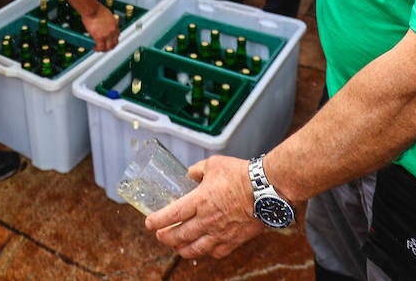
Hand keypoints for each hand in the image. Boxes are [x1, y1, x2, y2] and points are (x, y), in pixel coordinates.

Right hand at [80, 6, 119, 51]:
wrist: (91, 9)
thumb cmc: (95, 8)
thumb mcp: (106, 14)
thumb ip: (106, 21)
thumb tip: (102, 24)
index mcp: (115, 23)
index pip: (117, 35)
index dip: (112, 39)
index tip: (109, 40)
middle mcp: (113, 30)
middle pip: (114, 43)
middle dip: (109, 46)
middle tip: (104, 47)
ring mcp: (107, 35)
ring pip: (108, 47)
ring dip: (104, 49)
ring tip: (99, 49)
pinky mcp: (100, 37)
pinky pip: (100, 47)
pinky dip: (97, 49)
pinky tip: (94, 48)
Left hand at [146, 155, 263, 258]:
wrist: (267, 189)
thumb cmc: (241, 175)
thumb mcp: (214, 164)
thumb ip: (198, 170)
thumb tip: (190, 174)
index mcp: (199, 200)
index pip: (172, 215)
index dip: (157, 221)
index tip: (149, 223)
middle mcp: (207, 220)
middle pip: (180, 235)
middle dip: (166, 237)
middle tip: (160, 236)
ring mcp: (220, 232)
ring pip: (196, 248)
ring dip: (182, 249)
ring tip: (176, 247)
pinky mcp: (234, 240)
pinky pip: (216, 252)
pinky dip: (206, 252)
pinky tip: (203, 249)